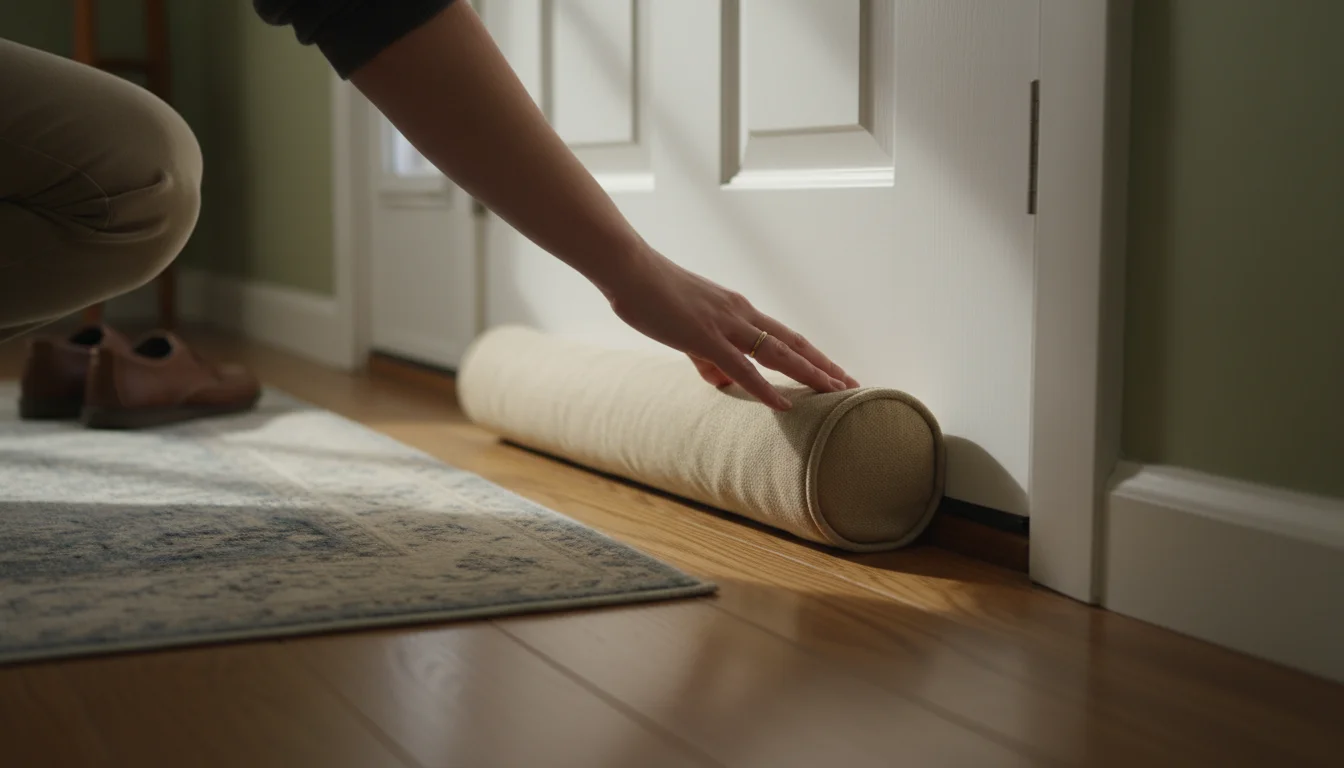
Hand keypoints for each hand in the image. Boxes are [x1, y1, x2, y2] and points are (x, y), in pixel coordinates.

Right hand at [600, 245, 859, 410]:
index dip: (811, 354)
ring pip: (779, 354)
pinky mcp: (705, 337)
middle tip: (852, 384)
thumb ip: (706, 356)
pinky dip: (766, 388)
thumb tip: (721, 380)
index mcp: (738, 310)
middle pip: (793, 343)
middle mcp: (741, 314)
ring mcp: (726, 324)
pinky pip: (743, 368)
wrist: (629, 269)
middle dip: (824, 365)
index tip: (832, 371)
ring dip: (810, 373)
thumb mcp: (686, 328)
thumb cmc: (652, 294)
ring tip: (836, 391)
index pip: (784, 335)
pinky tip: (785, 404)